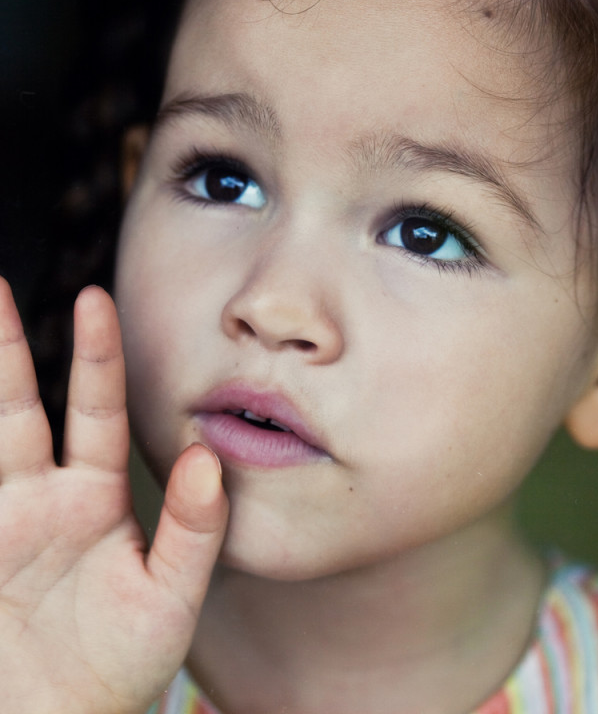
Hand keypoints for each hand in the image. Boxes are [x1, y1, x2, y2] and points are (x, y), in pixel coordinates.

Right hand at [0, 278, 227, 712]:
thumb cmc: (122, 666)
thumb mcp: (172, 594)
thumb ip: (195, 526)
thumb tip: (210, 454)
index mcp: (96, 498)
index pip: (98, 410)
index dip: (97, 355)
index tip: (97, 299)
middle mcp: (43, 497)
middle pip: (21, 407)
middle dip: (8, 348)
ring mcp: (0, 520)